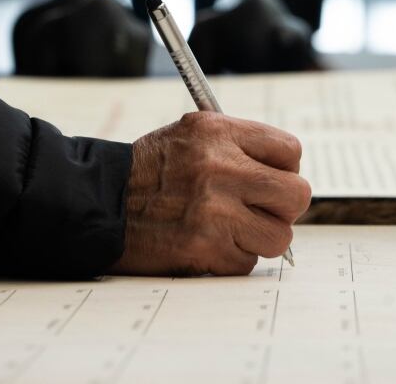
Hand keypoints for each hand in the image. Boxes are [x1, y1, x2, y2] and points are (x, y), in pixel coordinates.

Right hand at [109, 112, 310, 275]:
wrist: (99, 203)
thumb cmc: (146, 172)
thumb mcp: (189, 135)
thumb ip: (237, 145)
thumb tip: (286, 172)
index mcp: (217, 133)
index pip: (290, 150)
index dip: (285, 170)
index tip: (269, 180)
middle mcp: (219, 168)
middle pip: (296, 195)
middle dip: (281, 208)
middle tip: (259, 211)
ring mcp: (214, 211)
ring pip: (279, 237)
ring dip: (258, 239)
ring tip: (230, 231)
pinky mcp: (205, 247)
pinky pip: (246, 262)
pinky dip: (230, 259)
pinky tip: (206, 244)